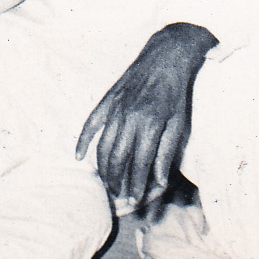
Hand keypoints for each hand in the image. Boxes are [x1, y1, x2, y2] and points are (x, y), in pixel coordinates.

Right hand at [75, 22, 216, 214]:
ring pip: (102, 145)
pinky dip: (82, 140)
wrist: (165, 58)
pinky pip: (90, 123)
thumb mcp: (179, 124)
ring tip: (107, 183)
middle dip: (116, 181)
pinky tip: (79, 156)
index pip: (139, 163)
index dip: (136, 184)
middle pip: (117, 158)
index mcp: (149, 124)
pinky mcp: (107, 100)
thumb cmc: (176, 93)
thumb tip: (160, 180)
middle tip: (119, 195)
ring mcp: (115, 108)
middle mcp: (129, 117)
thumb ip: (166, 152)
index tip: (134, 200)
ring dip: (103, 167)